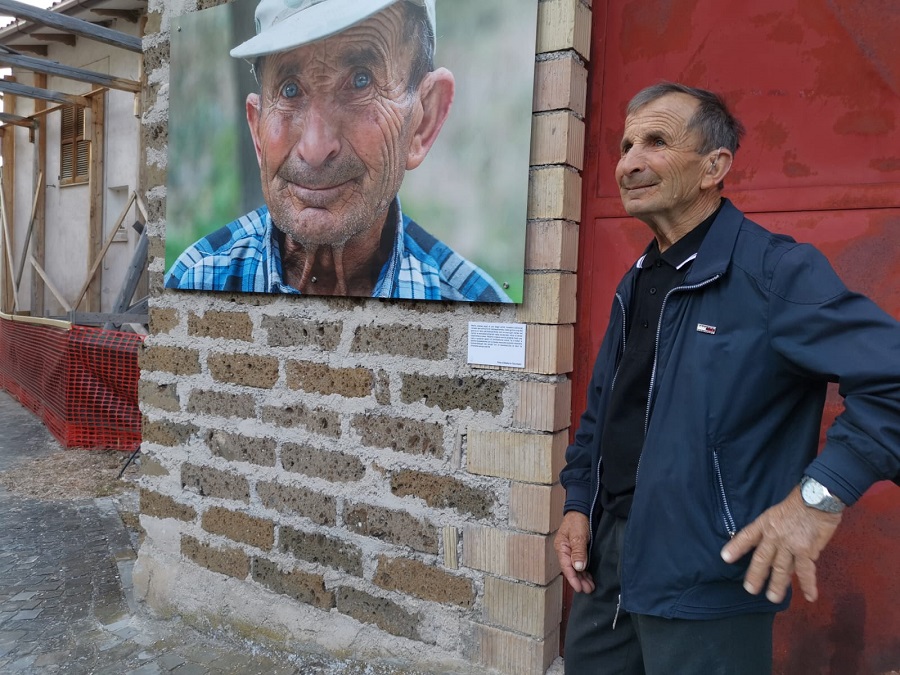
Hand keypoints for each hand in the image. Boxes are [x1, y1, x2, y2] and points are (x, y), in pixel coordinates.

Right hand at [554, 511, 594, 593]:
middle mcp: (566, 552)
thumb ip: (578, 551)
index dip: (572, 579)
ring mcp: (572, 552)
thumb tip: (578, 567)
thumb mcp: (578, 535)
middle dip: (579, 581)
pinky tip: (590, 578)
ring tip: (590, 587)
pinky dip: (585, 572)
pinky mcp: (579, 551)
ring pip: (577, 569)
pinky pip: (581, 565)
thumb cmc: (578, 520)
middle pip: (571, 570)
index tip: (579, 588)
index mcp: (561, 548)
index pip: (566, 567)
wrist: (582, 509)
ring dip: (583, 578)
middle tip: (588, 590)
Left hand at [720, 486, 840, 602]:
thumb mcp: (777, 511)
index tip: (725, 557)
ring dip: (777, 585)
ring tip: (772, 598)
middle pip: (761, 559)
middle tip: (750, 590)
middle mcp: (774, 536)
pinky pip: (806, 571)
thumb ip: (773, 527)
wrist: (817, 498)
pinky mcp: (806, 551)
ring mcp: (789, 545)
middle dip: (755, 575)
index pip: (746, 536)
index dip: (736, 547)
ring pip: (780, 569)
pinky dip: (808, 585)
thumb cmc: (800, 501)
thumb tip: (773, 543)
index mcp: (765, 524)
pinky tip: (810, 597)